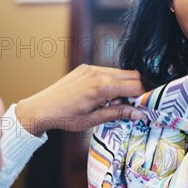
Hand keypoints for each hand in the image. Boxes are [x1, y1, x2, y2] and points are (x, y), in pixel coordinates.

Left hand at [15, 64, 144, 134]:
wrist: (41, 108)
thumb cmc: (65, 117)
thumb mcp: (93, 120)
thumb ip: (118, 113)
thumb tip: (139, 113)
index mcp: (102, 87)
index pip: (136, 86)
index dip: (144, 97)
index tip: (145, 107)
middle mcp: (99, 73)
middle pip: (132, 75)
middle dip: (137, 89)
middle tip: (134, 105)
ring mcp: (91, 68)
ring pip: (120, 72)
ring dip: (124, 85)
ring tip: (116, 102)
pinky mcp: (85, 68)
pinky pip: (107, 71)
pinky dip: (112, 81)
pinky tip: (105, 95)